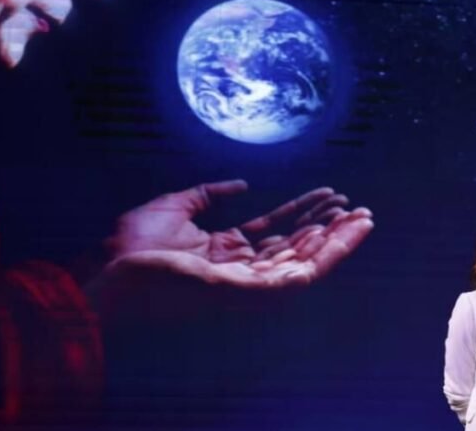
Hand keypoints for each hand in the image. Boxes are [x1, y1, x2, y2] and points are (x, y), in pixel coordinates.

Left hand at [92, 180, 372, 300]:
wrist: (112, 271)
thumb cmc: (132, 246)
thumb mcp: (176, 206)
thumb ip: (209, 193)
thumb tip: (241, 184)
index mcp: (225, 252)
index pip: (276, 230)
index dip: (303, 211)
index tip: (328, 193)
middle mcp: (241, 269)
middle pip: (297, 245)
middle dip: (329, 227)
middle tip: (357, 207)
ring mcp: (248, 282)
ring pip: (305, 261)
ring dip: (338, 240)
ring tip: (363, 217)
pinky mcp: (252, 291)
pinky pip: (299, 275)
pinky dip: (327, 255)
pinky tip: (343, 234)